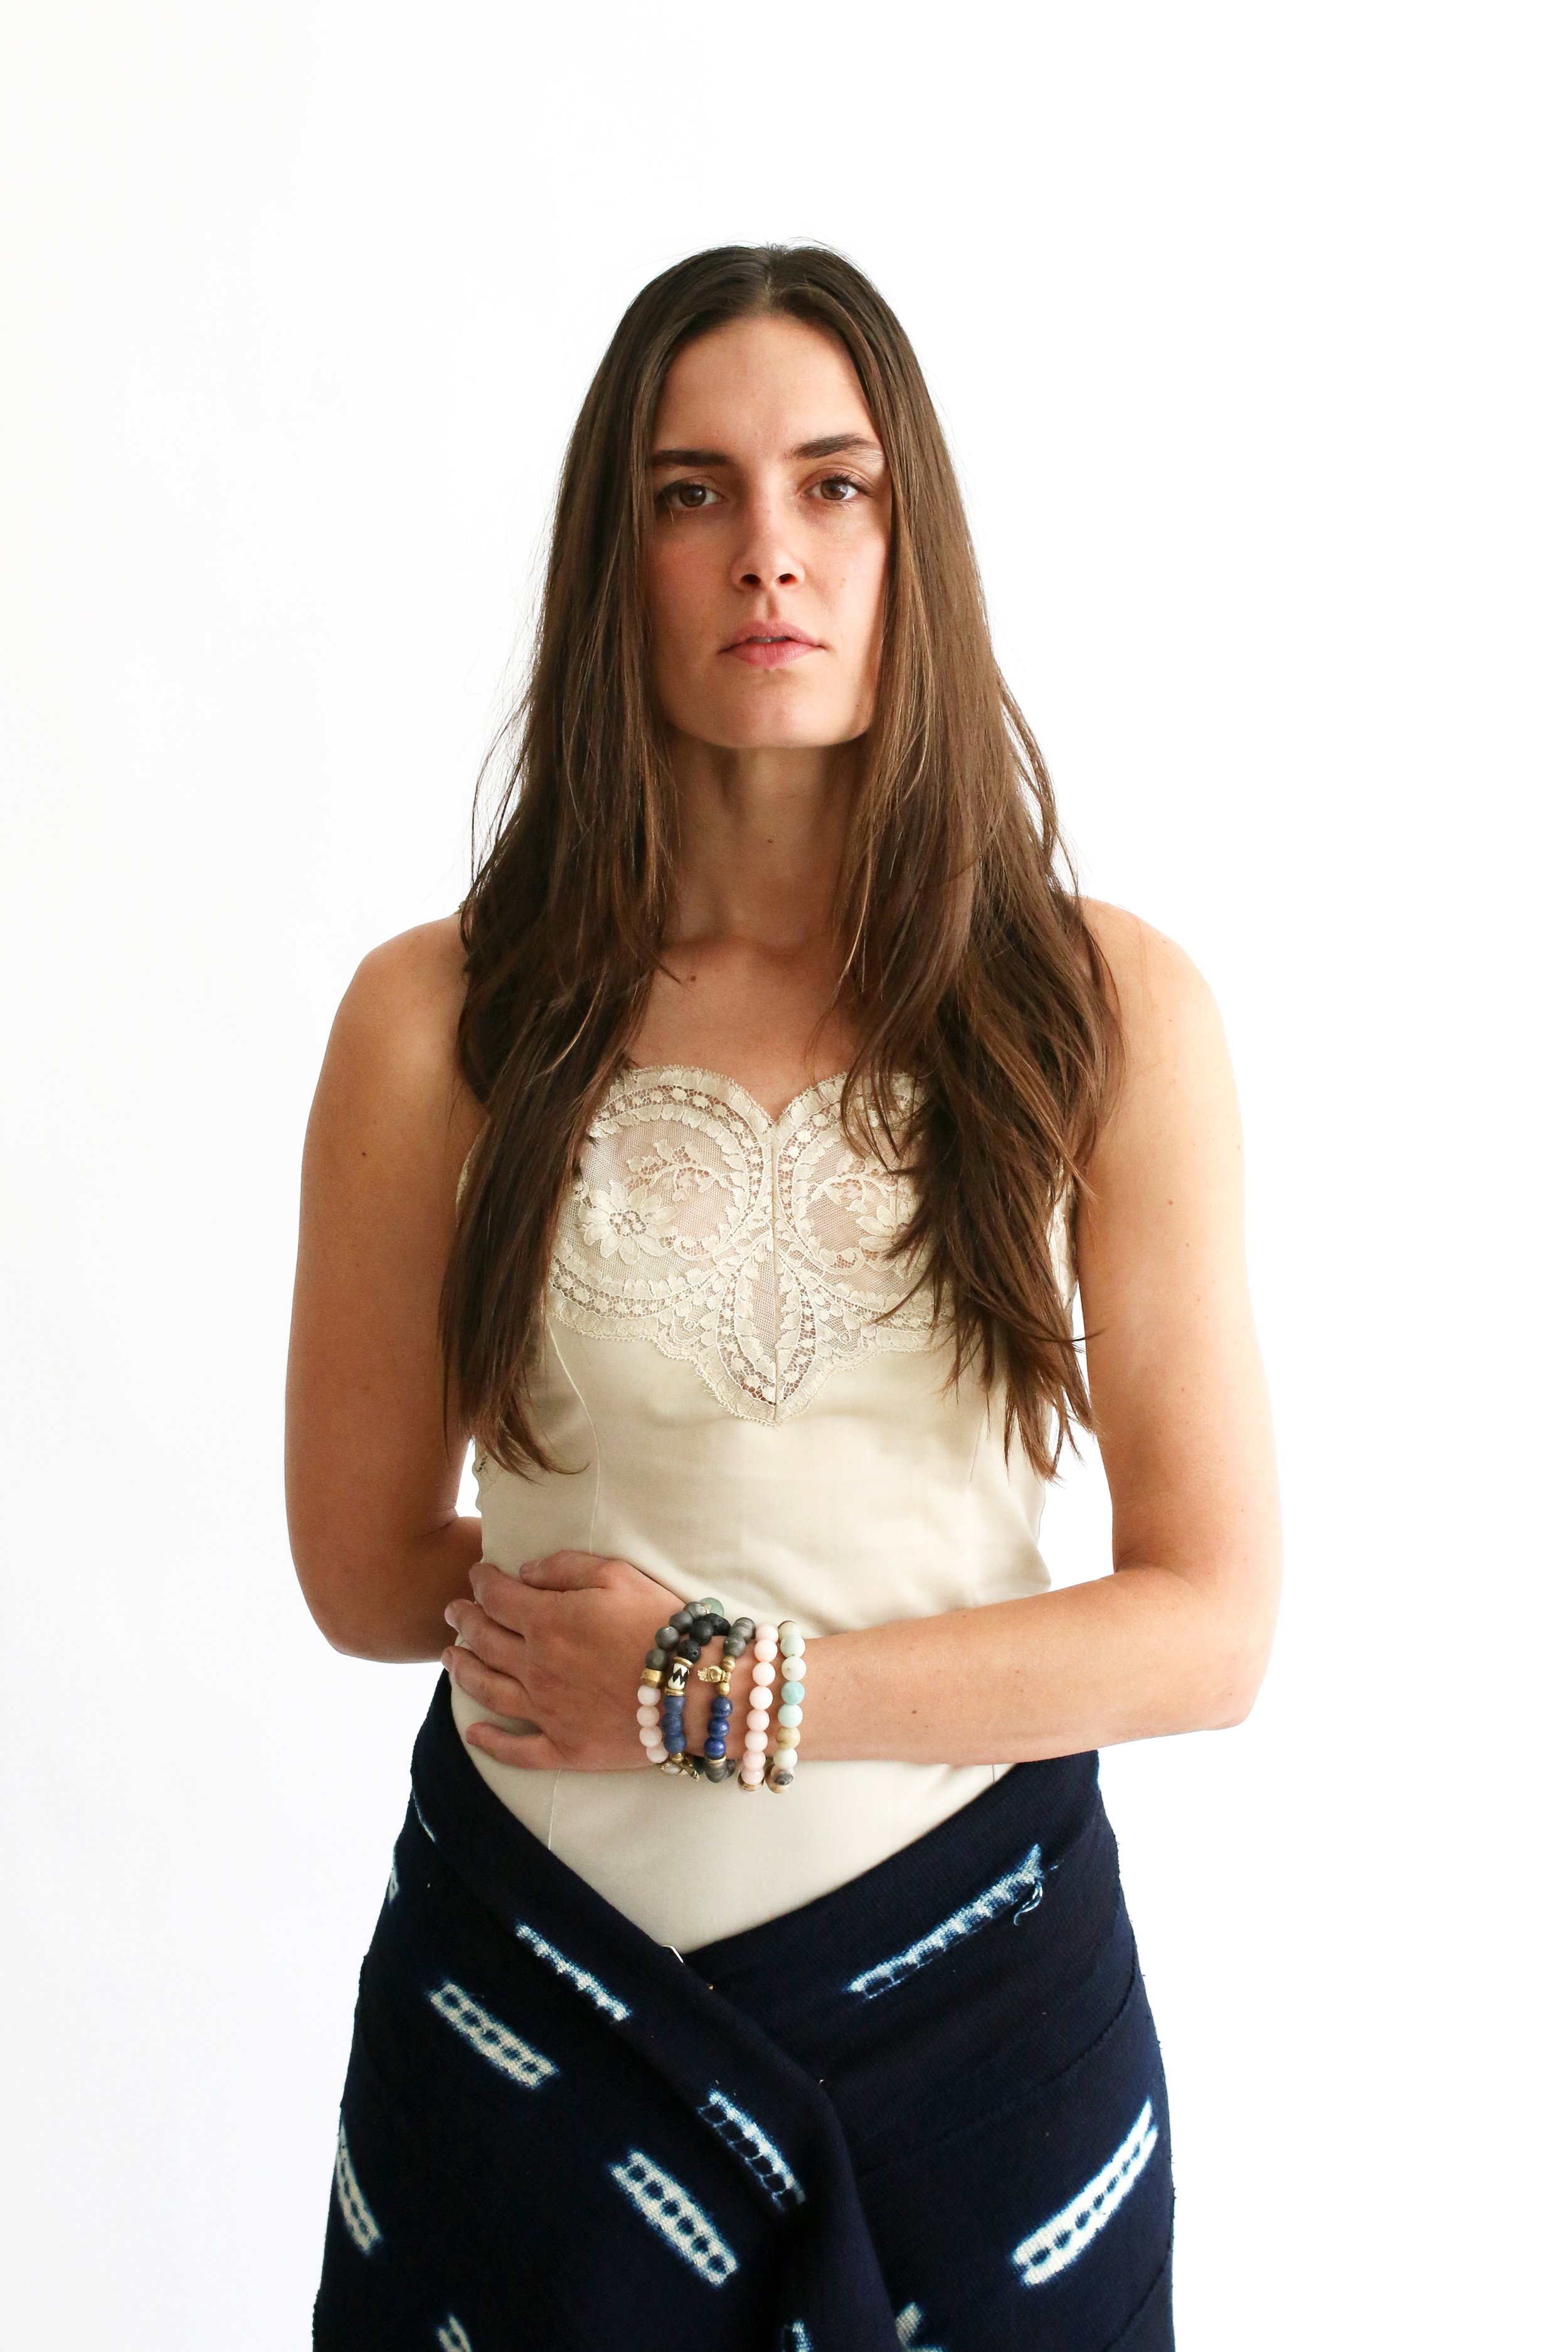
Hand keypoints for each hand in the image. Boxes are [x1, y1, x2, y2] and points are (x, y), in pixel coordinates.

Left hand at [443, 1549, 684, 1771]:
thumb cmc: (662, 1626)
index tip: (476, 1576)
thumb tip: (524, 1572)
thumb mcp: (619, 1576)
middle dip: (464, 1621)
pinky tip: (473, 1734)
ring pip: (488, 1691)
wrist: (696, 1691)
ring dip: (462, 1672)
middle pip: (484, 1641)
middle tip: (453, 1612)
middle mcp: (536, 1667)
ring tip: (449, 1658)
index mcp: (547, 1622)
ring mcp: (546, 1712)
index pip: (497, 1597)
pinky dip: (490, 1742)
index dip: (481, 1583)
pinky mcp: (564, 1748)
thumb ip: (566, 1568)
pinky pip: (517, 1750)